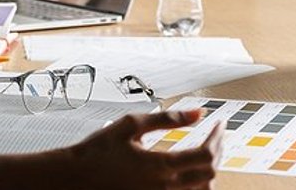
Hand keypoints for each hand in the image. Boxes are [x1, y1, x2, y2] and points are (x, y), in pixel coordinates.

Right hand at [0, 109, 220, 189]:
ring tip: (205, 151)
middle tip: (216, 135)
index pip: (206, 154)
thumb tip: (196, 113)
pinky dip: (195, 184)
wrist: (76, 177)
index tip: (218, 124)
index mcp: (161, 166)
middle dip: (218, 151)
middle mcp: (166, 187)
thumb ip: (166, 119)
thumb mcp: (130, 125)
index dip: (218, 138)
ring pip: (203, 189)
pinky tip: (189, 172)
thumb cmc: (97, 151)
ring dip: (209, 170)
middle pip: (210, 173)